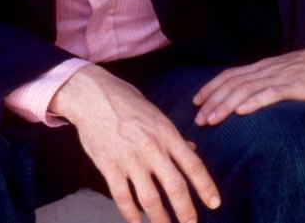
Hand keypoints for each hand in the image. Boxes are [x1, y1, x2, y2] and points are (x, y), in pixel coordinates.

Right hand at [51, 65, 220, 222]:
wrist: (90, 95)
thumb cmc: (124, 101)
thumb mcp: (155, 113)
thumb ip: (173, 136)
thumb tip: (192, 150)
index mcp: (166, 133)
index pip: (193, 165)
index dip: (206, 187)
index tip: (214, 203)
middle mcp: (151, 148)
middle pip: (176, 188)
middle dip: (186, 212)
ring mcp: (129, 159)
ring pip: (150, 199)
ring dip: (160, 219)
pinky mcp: (109, 166)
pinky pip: (122, 197)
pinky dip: (130, 214)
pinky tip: (136, 222)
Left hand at [192, 37, 304, 125]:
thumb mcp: (283, 74)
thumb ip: (267, 83)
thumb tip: (250, 98)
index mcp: (261, 67)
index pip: (228, 75)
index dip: (210, 88)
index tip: (196, 102)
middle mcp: (265, 70)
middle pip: (231, 84)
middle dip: (212, 102)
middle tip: (198, 119)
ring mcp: (279, 77)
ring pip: (245, 90)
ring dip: (226, 105)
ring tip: (212, 120)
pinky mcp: (295, 85)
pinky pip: (271, 93)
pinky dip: (254, 102)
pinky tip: (242, 111)